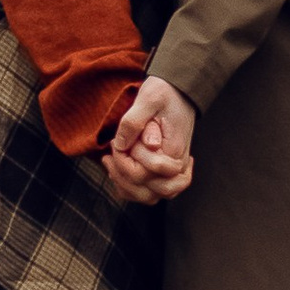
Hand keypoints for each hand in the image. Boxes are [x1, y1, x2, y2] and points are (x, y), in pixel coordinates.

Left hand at [104, 76, 195, 202]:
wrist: (178, 92)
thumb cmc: (165, 93)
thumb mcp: (149, 98)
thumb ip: (134, 121)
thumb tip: (122, 145)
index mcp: (176, 149)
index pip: (151, 170)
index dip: (129, 158)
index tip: (117, 140)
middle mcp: (178, 166)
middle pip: (151, 191)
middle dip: (124, 174)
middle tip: (112, 152)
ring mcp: (172, 172)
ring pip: (150, 197)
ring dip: (126, 185)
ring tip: (111, 163)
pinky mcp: (163, 172)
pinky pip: (148, 193)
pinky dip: (130, 189)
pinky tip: (118, 171)